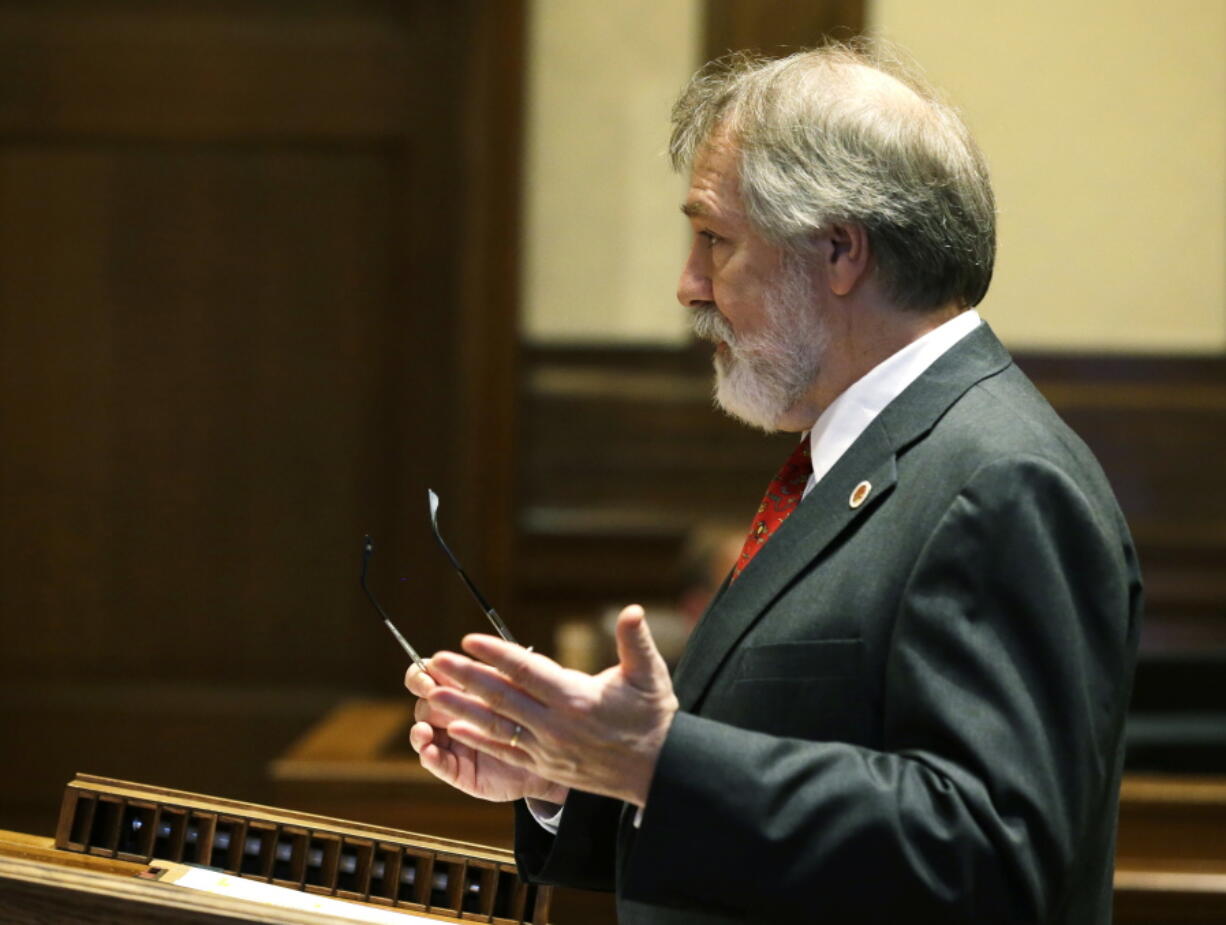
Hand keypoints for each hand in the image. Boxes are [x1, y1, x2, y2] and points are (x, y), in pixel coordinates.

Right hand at [405, 662, 568, 804]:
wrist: (553, 752)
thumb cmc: (534, 712)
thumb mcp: (516, 688)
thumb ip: (494, 671)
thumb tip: (474, 645)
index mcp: (460, 689)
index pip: (428, 676)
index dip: (422, 673)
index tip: (433, 670)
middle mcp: (451, 714)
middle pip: (424, 703)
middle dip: (427, 698)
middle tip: (433, 695)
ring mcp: (452, 742)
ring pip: (422, 733)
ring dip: (419, 730)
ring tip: (424, 731)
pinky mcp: (458, 769)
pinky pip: (438, 763)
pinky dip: (429, 757)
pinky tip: (429, 751)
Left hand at [425, 605, 678, 807]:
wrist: (657, 770)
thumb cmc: (652, 716)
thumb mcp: (649, 674)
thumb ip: (635, 641)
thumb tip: (632, 609)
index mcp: (576, 697)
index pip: (527, 671)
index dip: (497, 654)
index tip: (469, 639)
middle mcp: (555, 724)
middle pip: (501, 697)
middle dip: (466, 677)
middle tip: (435, 661)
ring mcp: (547, 749)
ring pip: (496, 726)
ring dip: (461, 709)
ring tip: (432, 696)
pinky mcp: (544, 766)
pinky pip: (505, 751)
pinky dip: (479, 740)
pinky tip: (455, 729)